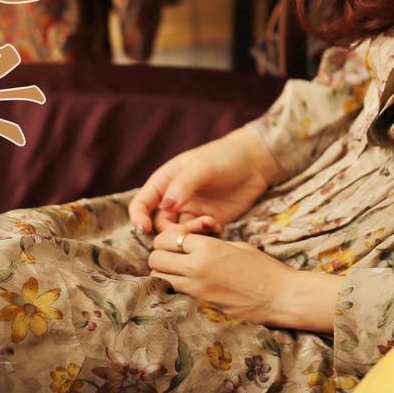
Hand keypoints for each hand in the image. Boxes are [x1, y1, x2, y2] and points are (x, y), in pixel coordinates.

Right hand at [127, 127, 284, 233]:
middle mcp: (173, 199)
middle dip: (170, 231)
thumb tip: (164, 207)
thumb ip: (183, 186)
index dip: (138, 218)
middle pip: (159, 224)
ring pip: (178, 233)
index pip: (141, 203)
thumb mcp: (202, 167)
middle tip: (188, 229)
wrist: (255, 162)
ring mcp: (191, 211)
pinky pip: (198, 235)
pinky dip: (204, 236)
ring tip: (209, 223)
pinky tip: (218, 227)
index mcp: (165, 182)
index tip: (144, 229)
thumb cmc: (224, 156)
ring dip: (189, 234)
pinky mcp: (208, 220)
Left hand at [147, 229, 296, 326]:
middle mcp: (196, 267)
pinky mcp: (199, 305)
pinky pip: (172, 293)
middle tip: (173, 256)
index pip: (167, 237)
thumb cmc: (264, 268)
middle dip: (160, 254)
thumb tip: (191, 245)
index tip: (177, 241)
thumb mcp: (237, 246)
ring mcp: (196, 289)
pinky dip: (171, 287)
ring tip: (177, 271)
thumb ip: (210, 244)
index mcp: (208, 247)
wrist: (280, 297)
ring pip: (158, 277)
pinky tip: (185, 285)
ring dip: (163, 272)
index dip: (168, 238)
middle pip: (155, 257)